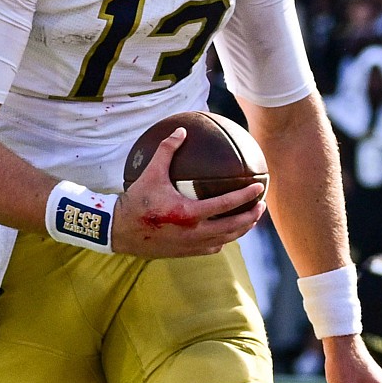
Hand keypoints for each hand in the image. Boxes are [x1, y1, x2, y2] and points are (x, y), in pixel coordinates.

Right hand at [109, 127, 265, 257]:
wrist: (119, 231)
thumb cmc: (136, 201)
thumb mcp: (151, 173)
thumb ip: (167, 150)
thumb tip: (181, 130)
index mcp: (190, 214)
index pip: (227, 204)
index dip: (246, 196)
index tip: (259, 188)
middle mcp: (195, 233)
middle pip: (234, 227)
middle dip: (252, 216)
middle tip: (261, 205)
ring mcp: (192, 246)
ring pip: (226, 240)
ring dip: (242, 229)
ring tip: (251, 219)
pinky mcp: (186, 253)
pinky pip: (213, 248)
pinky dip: (224, 240)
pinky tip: (227, 233)